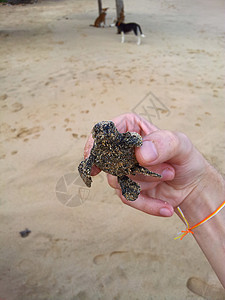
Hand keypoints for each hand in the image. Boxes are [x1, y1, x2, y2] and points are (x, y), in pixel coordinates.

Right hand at [84, 113, 207, 217]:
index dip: (98, 141)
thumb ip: (163, 143)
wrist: (193, 186)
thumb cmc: (185, 158)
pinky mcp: (128, 190)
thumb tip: (140, 154)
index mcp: (132, 130)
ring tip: (170, 175)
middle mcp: (124, 150)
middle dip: (137, 168)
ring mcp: (124, 171)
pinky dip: (147, 204)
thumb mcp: (181, 145)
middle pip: (111, 158)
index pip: (109, 130)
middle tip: (168, 169)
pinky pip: (128, 198)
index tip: (92, 155)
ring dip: (146, 182)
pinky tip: (166, 207)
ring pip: (118, 179)